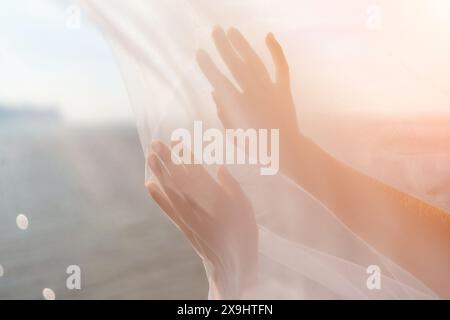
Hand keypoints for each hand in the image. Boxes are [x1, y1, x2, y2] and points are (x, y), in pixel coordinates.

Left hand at [147, 141, 257, 298]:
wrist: (232, 261)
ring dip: (157, 172)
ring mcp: (185, 214)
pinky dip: (156, 196)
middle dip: (165, 158)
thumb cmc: (243, 230)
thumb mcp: (245, 204)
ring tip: (149, 157)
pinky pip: (166, 208)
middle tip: (154, 142)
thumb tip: (220, 167)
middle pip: (177, 175)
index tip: (175, 139)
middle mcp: (195, 202)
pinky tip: (149, 185)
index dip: (183, 153)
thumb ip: (231, 185)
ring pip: (168, 188)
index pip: (194, 168)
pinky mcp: (181, 225)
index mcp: (213, 194)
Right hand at [197, 27, 301, 170]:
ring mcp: (269, 90)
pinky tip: (269, 36)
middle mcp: (253, 94)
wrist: (286, 150)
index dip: (208, 66)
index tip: (200, 53)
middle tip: (215, 30)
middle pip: (235, 65)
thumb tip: (215, 93)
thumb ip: (223, 113)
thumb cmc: (257, 146)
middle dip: (224, 47)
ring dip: (243, 45)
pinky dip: (276, 51)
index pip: (219, 81)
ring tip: (232, 30)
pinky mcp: (283, 89)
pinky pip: (280, 67)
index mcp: (238, 106)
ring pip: (254, 62)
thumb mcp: (234, 134)